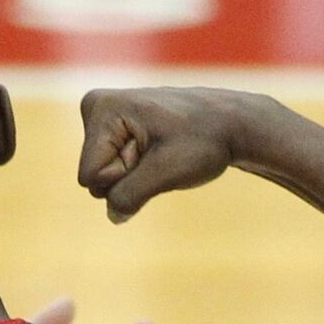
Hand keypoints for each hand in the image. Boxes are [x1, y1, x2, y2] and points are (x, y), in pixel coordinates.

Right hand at [77, 87, 266, 221]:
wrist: (233, 123)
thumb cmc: (204, 140)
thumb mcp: (167, 172)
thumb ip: (130, 196)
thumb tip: (113, 216)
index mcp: (102, 108)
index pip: (91, 177)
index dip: (125, 176)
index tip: (157, 152)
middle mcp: (96, 108)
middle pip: (95, 177)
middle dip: (129, 175)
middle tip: (163, 154)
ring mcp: (106, 119)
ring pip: (106, 177)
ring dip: (137, 174)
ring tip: (165, 151)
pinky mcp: (116, 130)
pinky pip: (116, 170)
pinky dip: (141, 170)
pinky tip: (161, 152)